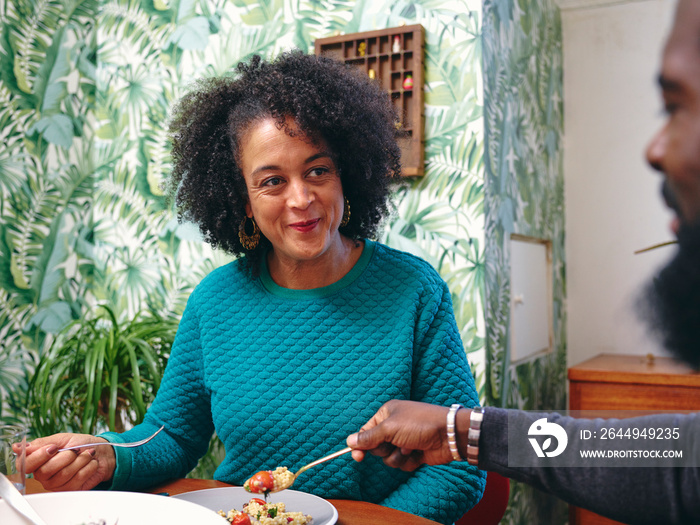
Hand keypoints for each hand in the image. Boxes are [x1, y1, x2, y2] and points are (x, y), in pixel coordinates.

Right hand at [18, 433, 116, 490]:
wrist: (102, 452)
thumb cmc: (81, 444)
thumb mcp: (62, 439)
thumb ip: (41, 443)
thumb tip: (19, 447)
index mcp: (38, 461)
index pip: (25, 464)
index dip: (39, 456)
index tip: (54, 448)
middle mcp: (44, 475)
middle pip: (45, 471)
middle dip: (66, 457)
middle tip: (76, 450)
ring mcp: (56, 484)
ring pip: (63, 475)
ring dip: (80, 461)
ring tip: (87, 454)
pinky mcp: (70, 490)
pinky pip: (76, 480)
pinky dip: (88, 468)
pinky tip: (90, 463)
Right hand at [346, 400, 468, 470]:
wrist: (448, 434)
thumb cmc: (420, 424)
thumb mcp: (390, 428)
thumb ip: (369, 437)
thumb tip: (349, 441)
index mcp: (386, 414)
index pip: (366, 431)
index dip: (361, 444)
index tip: (357, 456)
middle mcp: (394, 426)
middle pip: (376, 447)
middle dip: (384, 449)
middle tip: (395, 443)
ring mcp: (404, 441)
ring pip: (388, 458)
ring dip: (397, 457)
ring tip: (410, 448)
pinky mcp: (413, 453)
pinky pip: (401, 464)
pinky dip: (408, 462)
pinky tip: (418, 454)